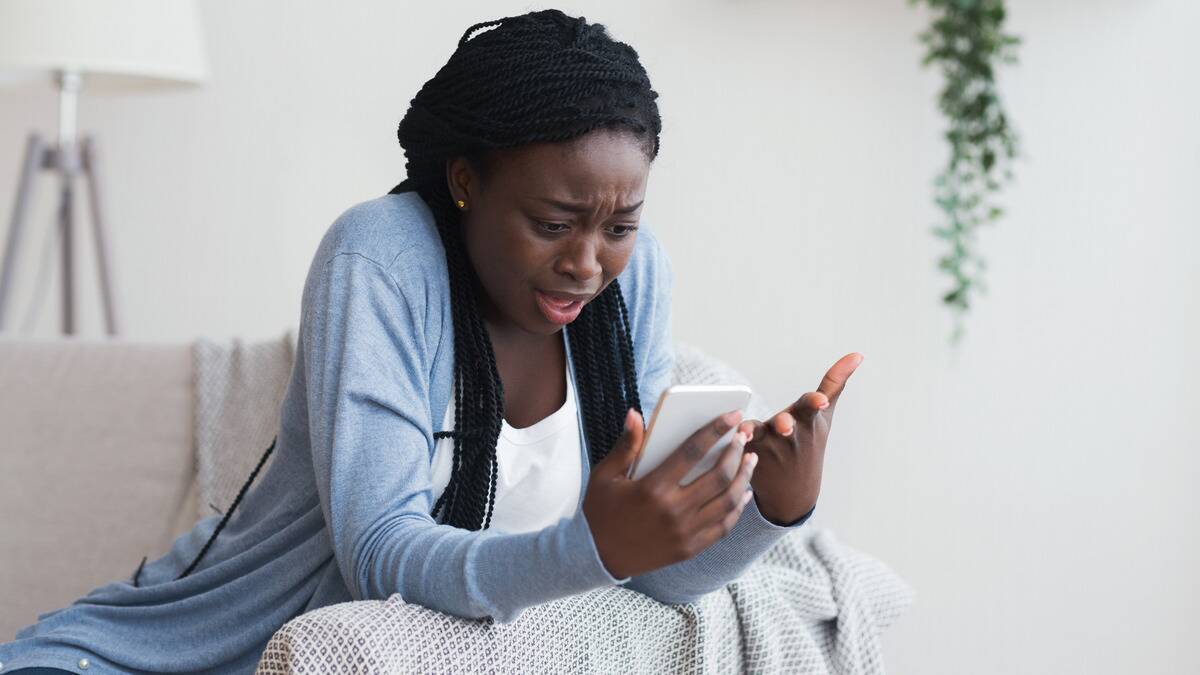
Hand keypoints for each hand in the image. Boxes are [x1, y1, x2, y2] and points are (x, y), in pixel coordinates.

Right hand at [583, 408, 757, 578]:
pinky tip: (744, 493)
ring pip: (728, 501)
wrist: (596, 557)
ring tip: (750, 460)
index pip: (692, 451)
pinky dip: (738, 508)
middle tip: (744, 436)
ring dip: (744, 477)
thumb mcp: (605, 475)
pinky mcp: (689, 549)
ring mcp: (684, 532)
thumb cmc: (600, 511)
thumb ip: (626, 445)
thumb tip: (635, 414)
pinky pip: (723, 526)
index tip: (733, 415)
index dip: (716, 430)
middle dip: (736, 451)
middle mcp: (673, 511)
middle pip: (719, 475)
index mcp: (652, 488)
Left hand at [736, 352, 863, 524]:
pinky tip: (727, 439)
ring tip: (745, 432)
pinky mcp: (747, 455)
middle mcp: (788, 434)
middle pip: (786, 424)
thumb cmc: (810, 441)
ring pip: (759, 436)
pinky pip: (738, 447)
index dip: (814, 403)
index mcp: (806, 420)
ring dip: (752, 433)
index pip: (811, 408)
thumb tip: (857, 354)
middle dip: (786, 424)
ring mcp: (768, 446)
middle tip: (785, 427)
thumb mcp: (825, 415)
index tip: (820, 402)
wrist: (793, 491)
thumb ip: (834, 382)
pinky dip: (734, 445)